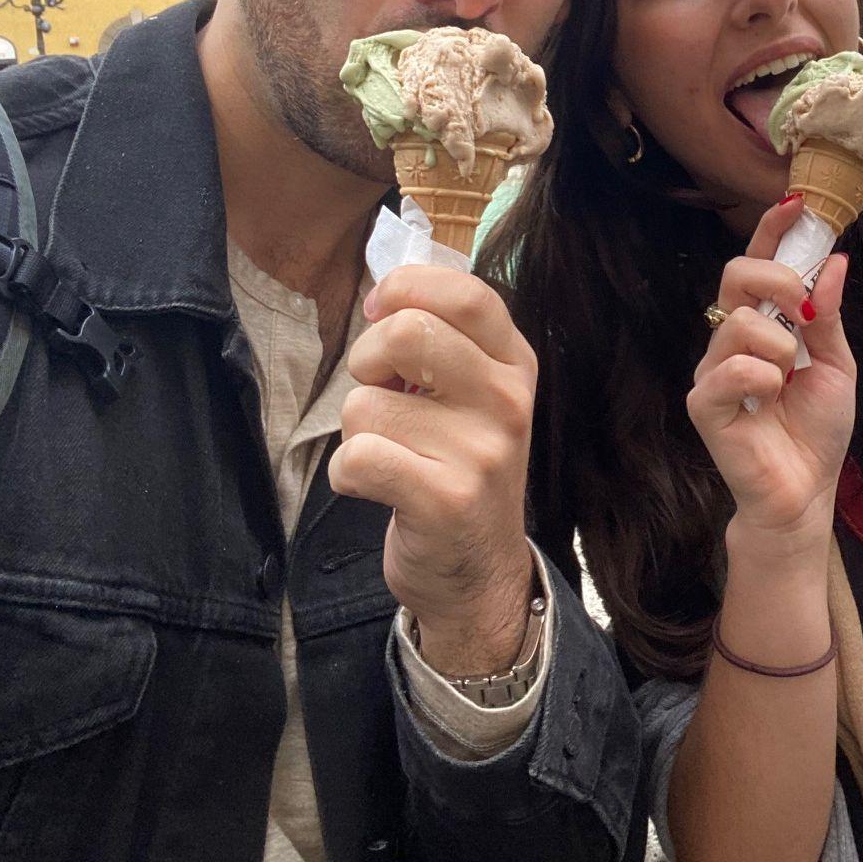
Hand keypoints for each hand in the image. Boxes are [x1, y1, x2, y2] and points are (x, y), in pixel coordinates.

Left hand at [331, 264, 537, 675]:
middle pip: (406, 331)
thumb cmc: (459, 466)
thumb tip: (382, 294)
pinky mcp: (447, 500)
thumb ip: (443, 336)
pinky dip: (348, 474)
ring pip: (366, 404)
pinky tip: (379, 488)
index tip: (380, 313)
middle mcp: (508, 401)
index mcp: (514, 363)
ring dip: (357, 431)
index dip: (405, 289)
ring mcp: (483, 452)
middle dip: (366, 360)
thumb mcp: (474, 393)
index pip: (464, 293)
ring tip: (392, 455)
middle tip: (379, 394)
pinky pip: (357, 457)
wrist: (478, 572)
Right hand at [686, 195, 856, 548]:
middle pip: (736, 275)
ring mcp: (715, 370)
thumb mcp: (836, 364)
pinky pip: (729, 369)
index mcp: (763, 324)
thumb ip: (830, 315)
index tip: (797, 202)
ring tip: (790, 380)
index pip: (758, 264)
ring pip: (739, 321)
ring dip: (781, 346)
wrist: (806, 491)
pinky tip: (772, 400)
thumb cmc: (816, 429)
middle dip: (778, 281)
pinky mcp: (705, 403)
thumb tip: (835, 260)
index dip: (772, 231)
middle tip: (808, 312)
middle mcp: (732, 339)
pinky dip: (762, 379)